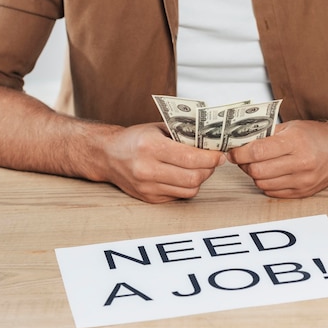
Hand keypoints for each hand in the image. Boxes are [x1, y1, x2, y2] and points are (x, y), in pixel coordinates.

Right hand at [102, 123, 225, 202]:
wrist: (108, 155)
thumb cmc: (135, 138)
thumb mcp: (158, 128)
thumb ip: (183, 133)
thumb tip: (212, 139)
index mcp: (150, 147)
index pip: (191, 158)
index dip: (211, 158)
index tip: (220, 154)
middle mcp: (147, 170)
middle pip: (193, 177)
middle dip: (209, 169)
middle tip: (213, 160)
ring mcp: (147, 187)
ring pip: (189, 190)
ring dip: (200, 179)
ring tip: (200, 167)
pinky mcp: (149, 199)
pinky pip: (179, 196)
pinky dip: (187, 186)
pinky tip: (184, 175)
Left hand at [226, 120, 327, 197]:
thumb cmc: (316, 135)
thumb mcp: (291, 126)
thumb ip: (266, 134)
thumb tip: (240, 142)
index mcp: (295, 141)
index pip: (257, 151)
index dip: (239, 152)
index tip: (232, 151)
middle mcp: (300, 163)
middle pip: (257, 170)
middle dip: (244, 164)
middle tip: (241, 157)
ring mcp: (302, 180)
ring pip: (263, 184)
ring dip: (254, 174)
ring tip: (256, 164)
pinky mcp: (303, 192)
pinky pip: (273, 193)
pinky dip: (266, 184)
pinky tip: (269, 173)